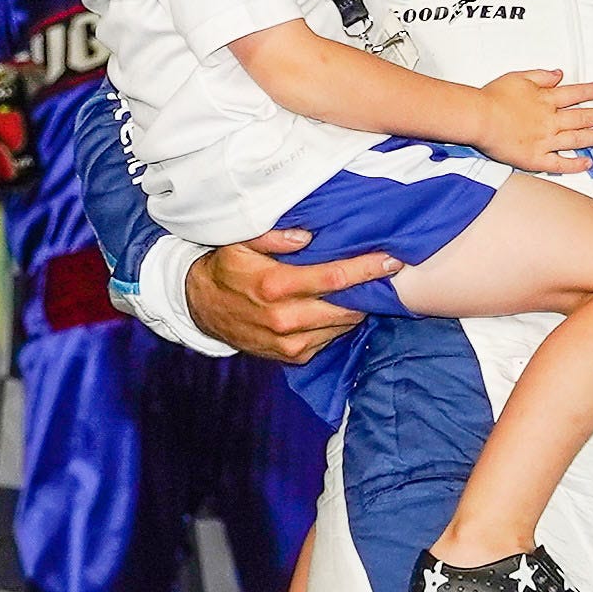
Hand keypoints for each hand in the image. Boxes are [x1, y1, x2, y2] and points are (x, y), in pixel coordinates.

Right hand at [186, 227, 383, 363]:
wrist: (201, 307)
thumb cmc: (227, 268)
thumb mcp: (241, 241)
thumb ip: (274, 235)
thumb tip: (307, 236)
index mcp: (275, 285)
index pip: (335, 278)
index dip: (367, 269)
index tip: (392, 260)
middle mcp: (284, 319)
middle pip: (346, 306)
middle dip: (368, 290)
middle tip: (384, 272)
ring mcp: (289, 342)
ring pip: (341, 326)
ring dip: (355, 308)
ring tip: (362, 289)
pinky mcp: (291, 356)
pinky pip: (329, 340)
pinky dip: (338, 325)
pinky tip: (336, 308)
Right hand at [471, 68, 592, 173]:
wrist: (479, 118)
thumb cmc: (493, 97)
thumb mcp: (518, 77)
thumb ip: (541, 76)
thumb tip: (560, 74)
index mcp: (546, 99)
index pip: (576, 93)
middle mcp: (550, 119)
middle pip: (583, 117)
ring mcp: (545, 140)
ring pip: (578, 139)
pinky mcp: (536, 159)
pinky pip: (560, 163)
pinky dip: (575, 164)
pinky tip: (588, 162)